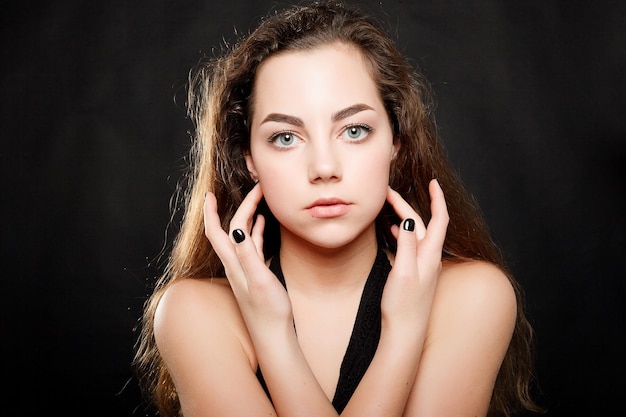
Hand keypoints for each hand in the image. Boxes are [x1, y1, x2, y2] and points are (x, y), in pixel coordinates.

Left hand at [203, 183, 292, 336]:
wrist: (273, 335)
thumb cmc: (268, 311)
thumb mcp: (259, 280)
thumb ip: (248, 254)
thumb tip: (236, 228)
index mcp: (233, 262)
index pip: (217, 231)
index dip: (211, 211)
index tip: (210, 193)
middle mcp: (235, 263)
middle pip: (230, 228)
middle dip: (240, 205)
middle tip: (255, 188)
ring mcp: (244, 268)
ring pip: (241, 234)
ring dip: (247, 215)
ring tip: (257, 198)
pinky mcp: (255, 273)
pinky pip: (252, 245)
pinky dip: (256, 230)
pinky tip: (262, 223)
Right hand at [382, 179, 448, 331]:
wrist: (405, 332)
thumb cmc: (403, 305)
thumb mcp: (404, 271)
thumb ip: (407, 244)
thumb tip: (408, 219)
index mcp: (430, 254)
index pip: (439, 219)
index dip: (437, 199)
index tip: (433, 182)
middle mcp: (430, 258)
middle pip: (423, 223)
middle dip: (407, 204)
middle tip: (389, 192)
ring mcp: (424, 266)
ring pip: (417, 233)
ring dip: (404, 217)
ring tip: (389, 206)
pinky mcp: (416, 273)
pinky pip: (411, 245)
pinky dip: (403, 232)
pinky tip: (393, 231)